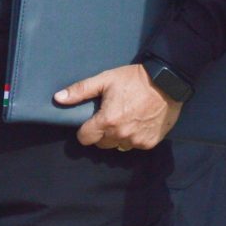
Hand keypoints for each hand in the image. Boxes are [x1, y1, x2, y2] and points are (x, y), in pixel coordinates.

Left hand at [58, 64, 178, 150]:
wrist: (168, 82)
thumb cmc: (135, 79)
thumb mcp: (106, 79)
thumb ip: (80, 90)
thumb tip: (58, 98)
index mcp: (107, 121)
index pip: (85, 138)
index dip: (85, 130)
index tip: (91, 122)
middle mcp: (120, 135)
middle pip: (101, 144)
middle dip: (102, 133)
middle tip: (111, 117)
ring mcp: (136, 140)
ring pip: (118, 146)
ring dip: (119, 137)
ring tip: (127, 119)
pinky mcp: (149, 143)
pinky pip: (135, 145)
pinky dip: (135, 137)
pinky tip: (140, 123)